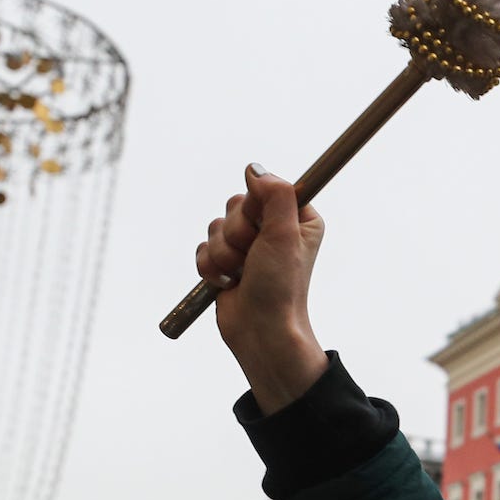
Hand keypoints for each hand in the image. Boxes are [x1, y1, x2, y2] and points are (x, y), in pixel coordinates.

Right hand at [195, 164, 329, 414]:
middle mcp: (273, 228)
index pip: (263, 188)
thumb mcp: (285, 234)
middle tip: (253, 257)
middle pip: (235, 205)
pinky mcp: (227, 262)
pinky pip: (203, 248)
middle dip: (237, 233)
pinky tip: (228, 283)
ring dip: (224, 253)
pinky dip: (211, 267)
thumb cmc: (281, 287)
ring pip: (215, 226)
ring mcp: (249, 246)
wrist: (262, 330)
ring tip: (242, 274)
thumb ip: (274, 195)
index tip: (265, 229)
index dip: (255, 208)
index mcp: (296, 217)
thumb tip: (254, 169)